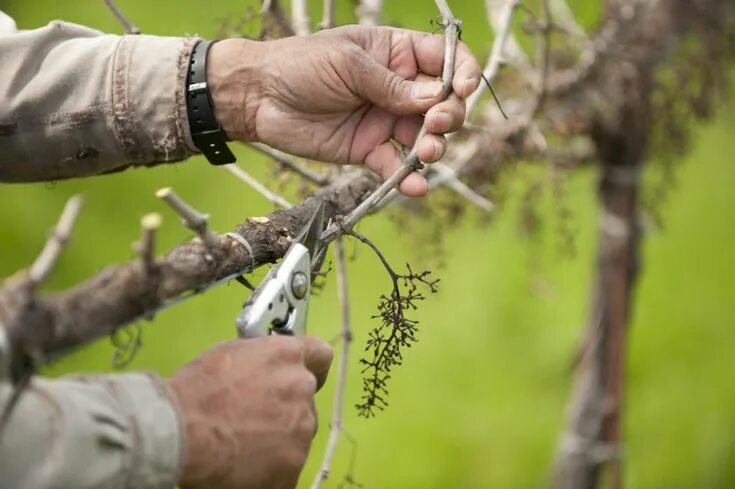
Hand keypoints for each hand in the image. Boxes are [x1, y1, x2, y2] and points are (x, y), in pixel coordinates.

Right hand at [169, 336, 332, 488]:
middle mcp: (301, 388)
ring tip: (243, 445)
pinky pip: (288, 466)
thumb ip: (259, 359)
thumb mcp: (229, 354)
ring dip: (279, 439)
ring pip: (298, 434)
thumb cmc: (194, 391)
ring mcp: (301, 429)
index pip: (320, 355)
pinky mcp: (292, 464)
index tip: (298, 378)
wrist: (179, 432)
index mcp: (287, 355)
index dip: (311, 368)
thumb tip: (262, 370)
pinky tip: (244, 467)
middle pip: (304, 399)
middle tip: (253, 419)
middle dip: (285, 408)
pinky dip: (271, 469)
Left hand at [207, 26, 481, 196]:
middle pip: (443, 103)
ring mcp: (385, 120)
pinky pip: (395, 165)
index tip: (461, 89)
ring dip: (433, 146)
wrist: (260, 98)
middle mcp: (398, 88)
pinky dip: (407, 178)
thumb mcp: (347, 63)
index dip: (462, 73)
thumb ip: (391, 84)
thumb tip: (435, 97)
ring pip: (425, 137)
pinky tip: (415, 187)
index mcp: (397, 54)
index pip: (445, 60)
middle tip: (435, 123)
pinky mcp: (368, 149)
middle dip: (448, 115)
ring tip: (424, 151)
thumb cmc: (300, 65)